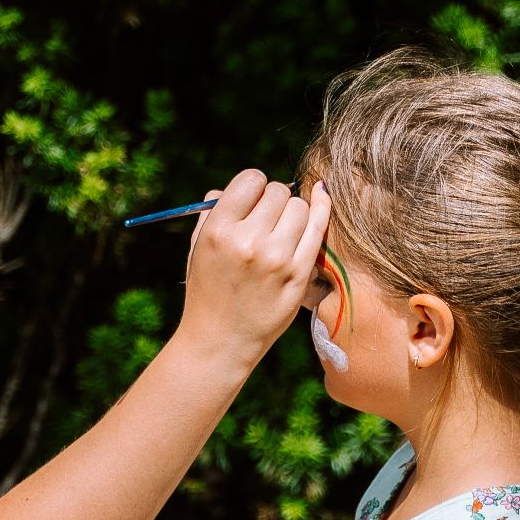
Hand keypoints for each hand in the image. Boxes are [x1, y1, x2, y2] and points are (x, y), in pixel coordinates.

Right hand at [175, 170, 330, 360]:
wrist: (221, 340)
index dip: (254, 187)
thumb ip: (215, 211)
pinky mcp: (298, 275)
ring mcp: (276, 259)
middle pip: (278, 193)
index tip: (253, 201)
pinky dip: (321, 208)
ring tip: (281, 232)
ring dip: (293, 213)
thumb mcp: (198, 247)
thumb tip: (237, 186)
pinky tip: (322, 196)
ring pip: (300, 208)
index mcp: (219, 230)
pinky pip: (318, 228)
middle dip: (274, 202)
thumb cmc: (208, 290)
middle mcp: (248, 241)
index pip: (251, 180)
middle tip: (267, 222)